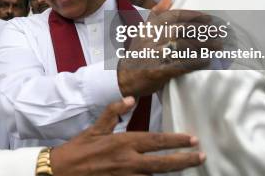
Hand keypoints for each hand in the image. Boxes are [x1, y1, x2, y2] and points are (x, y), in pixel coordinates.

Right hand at [51, 97, 204, 175]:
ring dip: (172, 173)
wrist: (63, 171)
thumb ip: (114, 112)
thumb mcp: (96, 127)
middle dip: (184, 159)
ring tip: (189, 170)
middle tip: (201, 156)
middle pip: (163, 162)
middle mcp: (128, 161)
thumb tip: (129, 97)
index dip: (176, 140)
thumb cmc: (80, 148)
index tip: (192, 139)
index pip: (156, 140)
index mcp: (124, 142)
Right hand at [117, 0, 215, 96]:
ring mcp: (154, 55)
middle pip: (181, 30)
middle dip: (202, 30)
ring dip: (203, 46)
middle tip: (219, 31)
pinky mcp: (157, 72)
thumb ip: (155, 15)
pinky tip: (207, 61)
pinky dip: (194, 62)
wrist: (123, 79)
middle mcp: (151, 39)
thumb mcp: (142, 31)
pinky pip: (179, 65)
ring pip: (182, 47)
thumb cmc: (137, 54)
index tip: (208, 17)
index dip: (192, 16)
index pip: (173, 17)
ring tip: (218, 46)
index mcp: (149, 28)